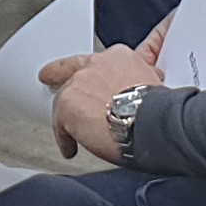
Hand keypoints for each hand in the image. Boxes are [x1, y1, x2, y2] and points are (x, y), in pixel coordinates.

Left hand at [42, 26, 165, 162]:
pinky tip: (71, 148)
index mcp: (120, 58)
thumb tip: (139, 98)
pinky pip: (60, 124)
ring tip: (70, 132)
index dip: (91, 71)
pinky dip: (65, 138)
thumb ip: (138, 85)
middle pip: (72, 72)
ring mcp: (79, 83)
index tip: (88, 75)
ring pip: (64, 99)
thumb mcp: (153, 86)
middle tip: (48, 77)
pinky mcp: (68, 105)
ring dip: (67, 115)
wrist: (152, 122)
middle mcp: (97, 65)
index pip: (99, 61)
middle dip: (61, 76)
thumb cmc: (158, 111)